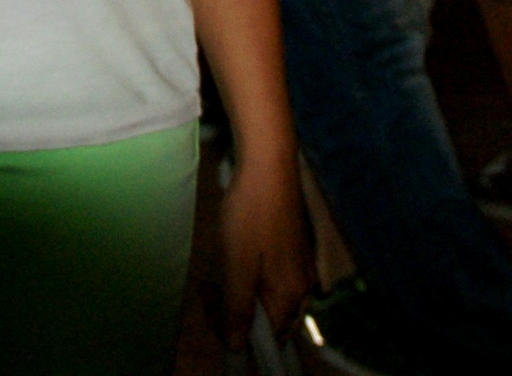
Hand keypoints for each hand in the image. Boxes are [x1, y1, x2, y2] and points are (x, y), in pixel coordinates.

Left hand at [213, 157, 311, 350]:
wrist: (268, 166)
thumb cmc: (251, 214)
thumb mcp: (236, 266)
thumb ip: (238, 308)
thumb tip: (237, 345)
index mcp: (290, 295)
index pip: (267, 338)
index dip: (237, 333)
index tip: (213, 313)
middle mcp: (302, 287)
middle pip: (269, 320)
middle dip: (235, 313)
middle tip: (208, 291)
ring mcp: (299, 268)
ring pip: (267, 298)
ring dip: (239, 294)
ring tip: (216, 273)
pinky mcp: (293, 251)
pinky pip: (270, 279)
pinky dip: (248, 277)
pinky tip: (232, 257)